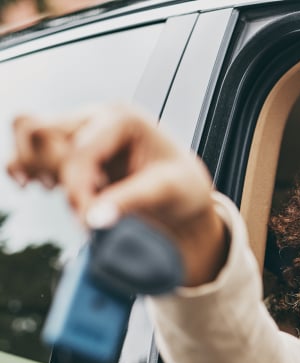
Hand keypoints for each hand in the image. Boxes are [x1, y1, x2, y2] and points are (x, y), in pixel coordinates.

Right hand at [6, 104, 227, 286]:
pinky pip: (32, 148)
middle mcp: (97, 117)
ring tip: (53, 190)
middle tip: (80, 205)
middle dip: (53, 174)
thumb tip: (92, 220)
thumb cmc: (182, 186)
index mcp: (123, 119)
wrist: (185, 192)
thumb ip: (129, 202)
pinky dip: (29, 167)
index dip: (77, 191)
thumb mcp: (166, 192)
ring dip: (34, 167)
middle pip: (40, 131)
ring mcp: (81, 129)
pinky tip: (43, 186)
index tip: (89, 223)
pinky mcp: (72, 147)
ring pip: (29, 133)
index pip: (78, 151)